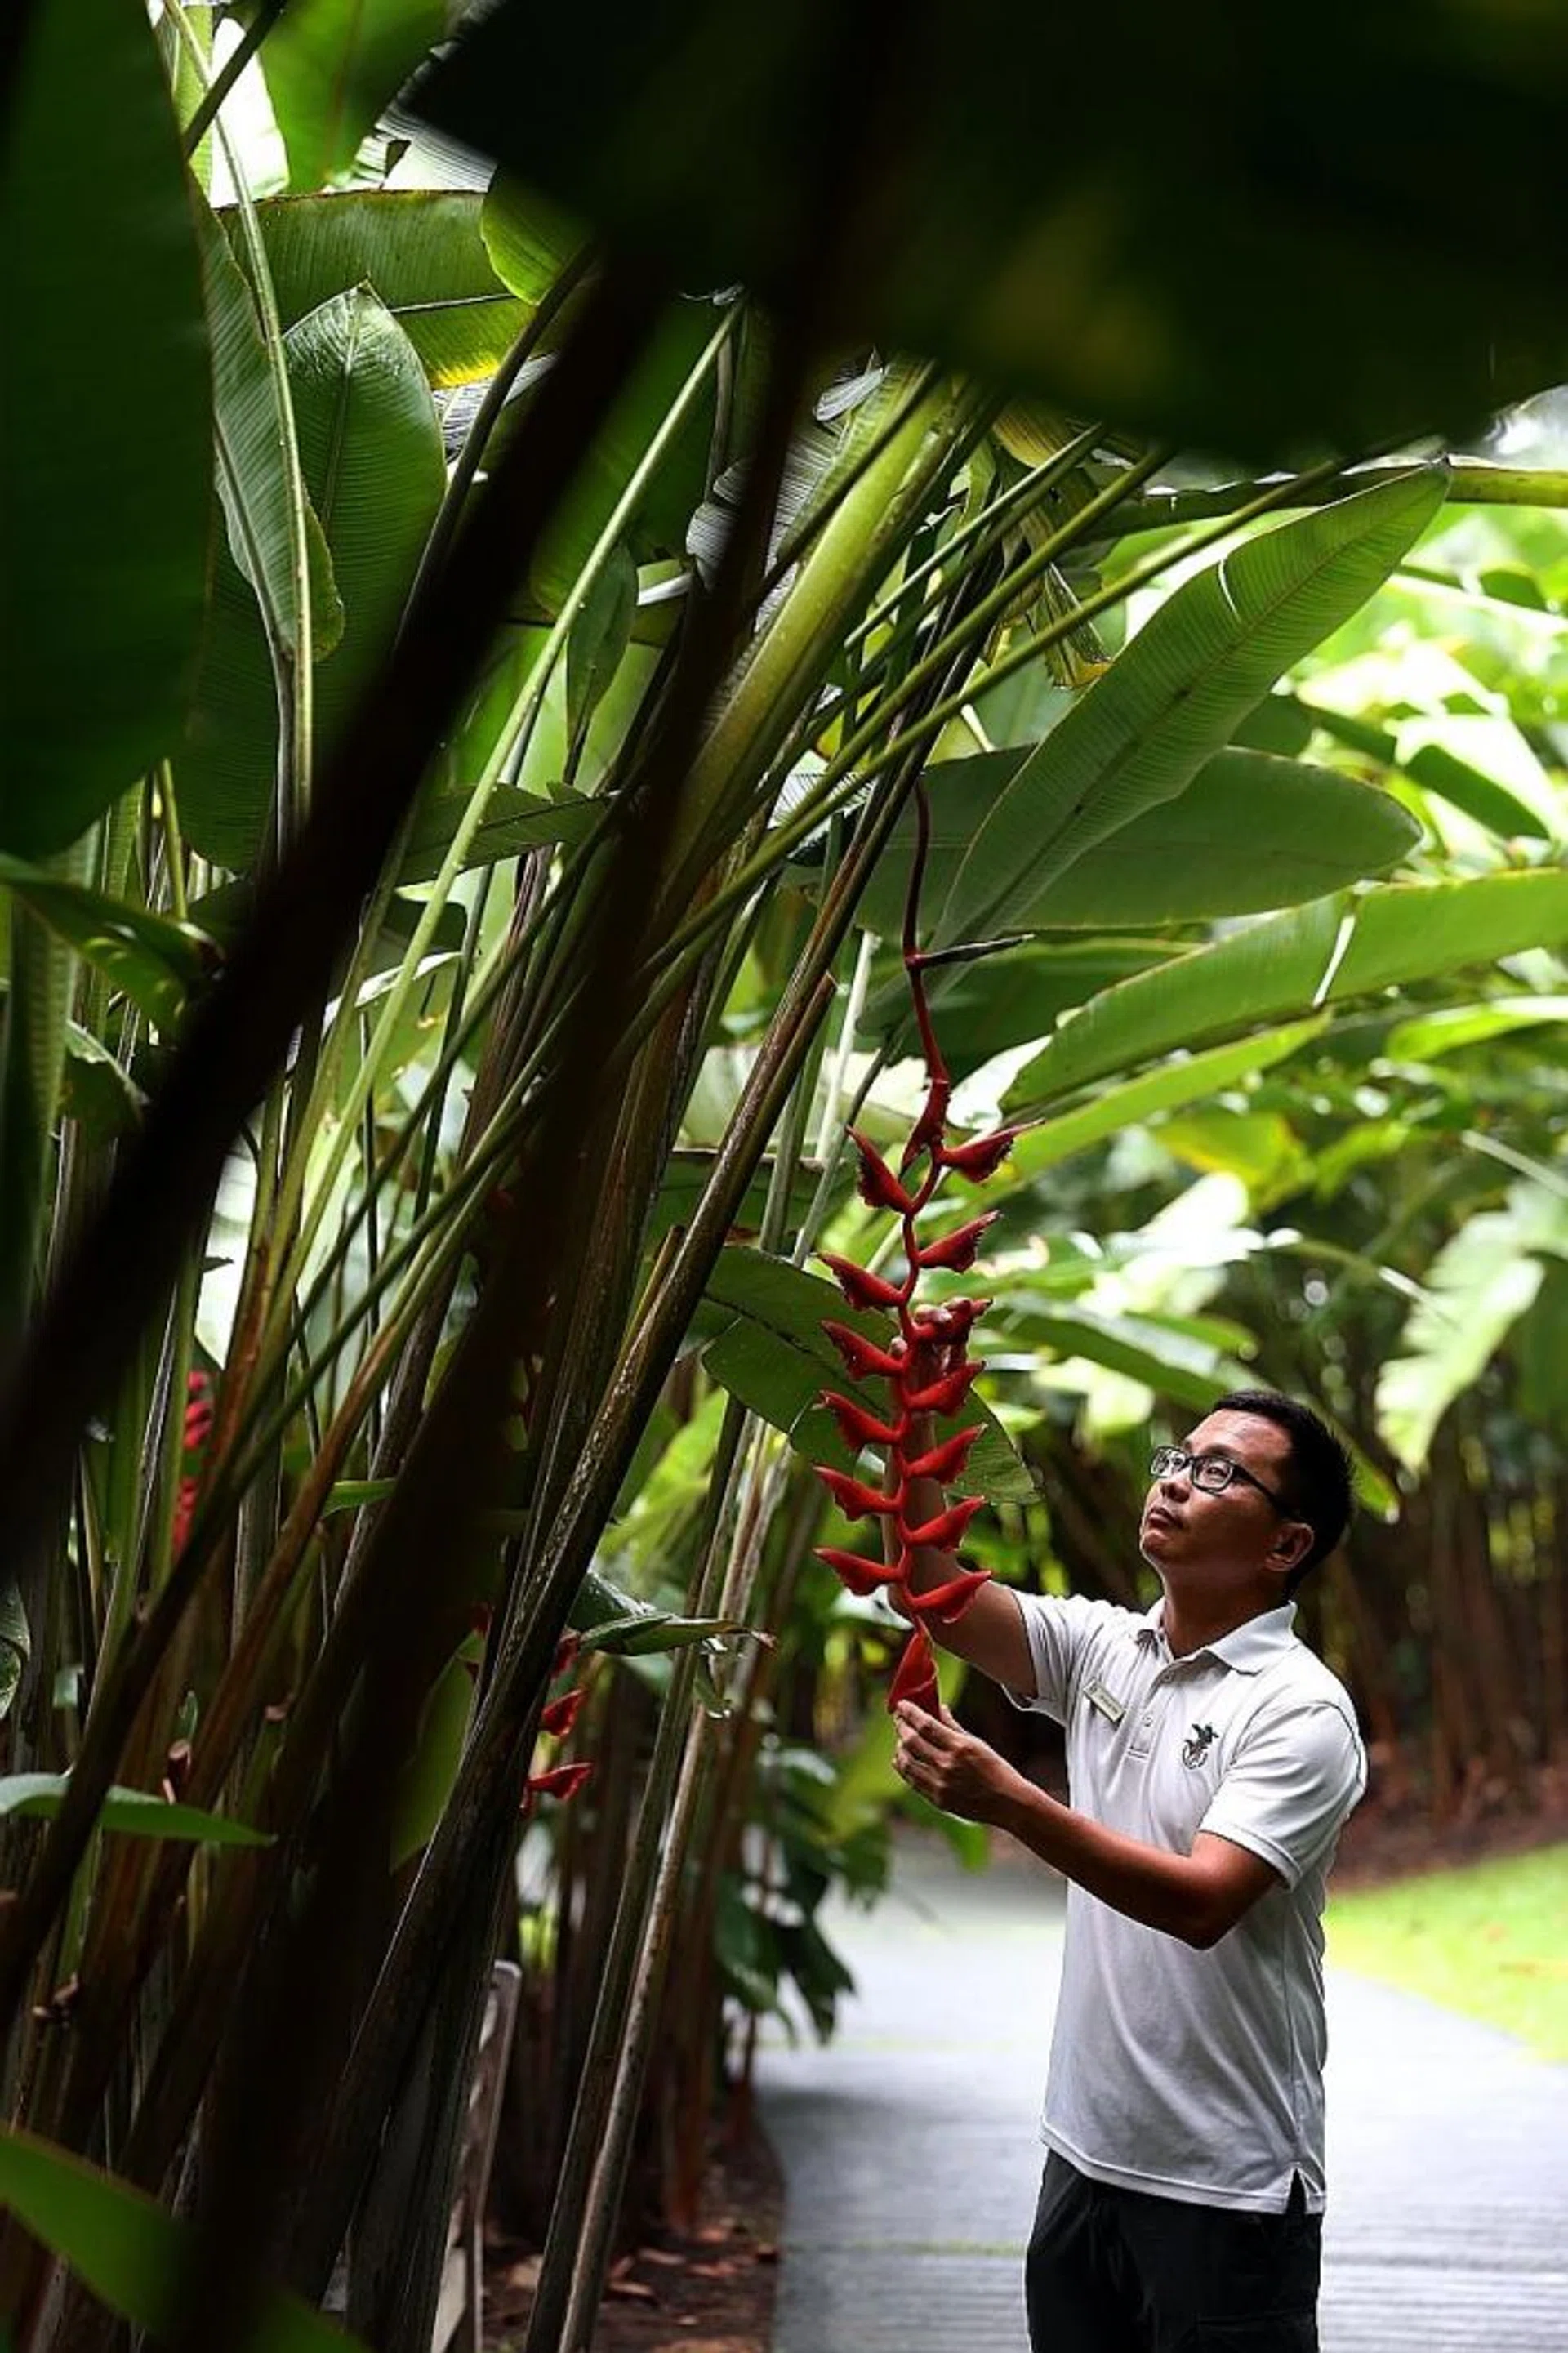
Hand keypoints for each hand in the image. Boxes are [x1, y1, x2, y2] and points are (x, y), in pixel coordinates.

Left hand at [892, 1700, 1013, 1824]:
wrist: (1008, 1803)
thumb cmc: (996, 1770)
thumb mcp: (977, 1743)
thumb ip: (953, 1726)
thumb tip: (939, 1708)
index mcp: (959, 1747)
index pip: (925, 1724)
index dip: (910, 1712)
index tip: (901, 1705)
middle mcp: (947, 1766)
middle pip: (911, 1741)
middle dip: (901, 1726)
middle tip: (899, 1719)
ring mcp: (940, 1785)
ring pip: (906, 1762)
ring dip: (900, 1747)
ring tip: (901, 1740)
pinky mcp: (937, 1800)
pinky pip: (912, 1780)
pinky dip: (904, 1767)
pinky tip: (903, 1759)